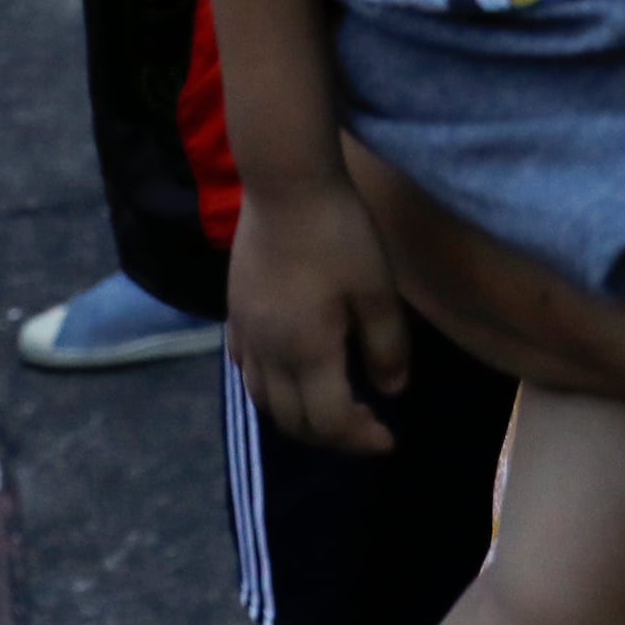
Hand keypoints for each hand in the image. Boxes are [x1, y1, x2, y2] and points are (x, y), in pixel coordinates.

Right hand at [228, 180, 410, 454]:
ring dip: (296, 416)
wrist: (285, 184)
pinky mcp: (234, 311)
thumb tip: (390, 391)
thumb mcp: (378, 290)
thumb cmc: (339, 234)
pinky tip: (288, 371)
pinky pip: (244, 368)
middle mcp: (269, 354)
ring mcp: (246, 333)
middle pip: (292, 422)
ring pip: (262, 400)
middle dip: (330, 437)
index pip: (329, 423)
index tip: (388, 437)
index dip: (359, 440)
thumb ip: (387, 346)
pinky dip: (268, 386)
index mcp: (307, 354)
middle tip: (363, 424)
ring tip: (328, 405)